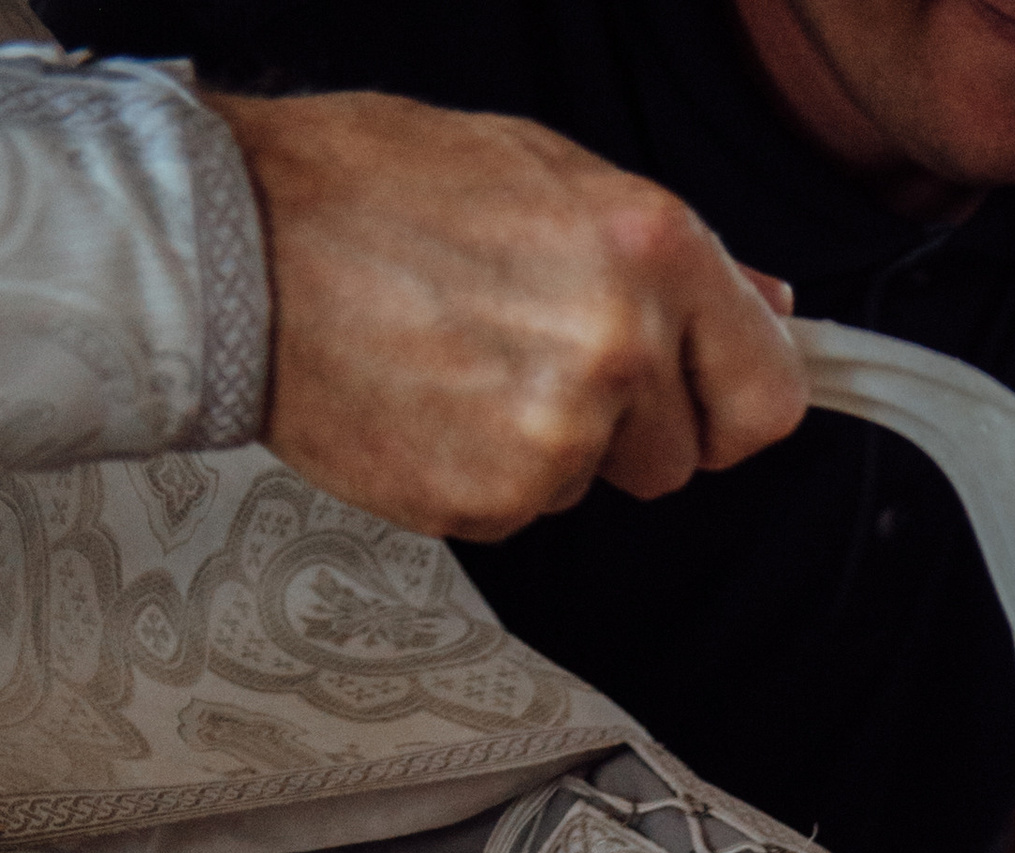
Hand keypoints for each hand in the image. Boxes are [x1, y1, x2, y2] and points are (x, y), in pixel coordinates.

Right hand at [208, 90, 808, 540]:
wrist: (235, 247)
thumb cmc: (374, 190)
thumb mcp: (547, 169)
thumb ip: (669, 252)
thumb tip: (770, 302)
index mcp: (651, 251)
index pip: (770, 396)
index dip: (736, 402)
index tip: (708, 401)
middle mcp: (618, 349)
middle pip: (683, 458)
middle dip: (631, 423)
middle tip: (537, 352)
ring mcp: (556, 439)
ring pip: (600, 484)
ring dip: (552, 444)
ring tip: (465, 359)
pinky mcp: (492, 503)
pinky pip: (526, 511)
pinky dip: (485, 471)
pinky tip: (430, 399)